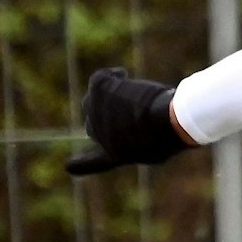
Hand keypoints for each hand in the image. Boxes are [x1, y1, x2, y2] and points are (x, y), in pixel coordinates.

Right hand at [65, 67, 192, 174]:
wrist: (167, 121)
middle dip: (112, 114)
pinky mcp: (99, 91)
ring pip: (98, 99)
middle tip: (135, 107)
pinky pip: (99, 79)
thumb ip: (144, 142)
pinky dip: (110, 76)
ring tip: (136, 92)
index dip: (81, 165)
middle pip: (97, 122)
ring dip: (114, 94)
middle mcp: (99, 136)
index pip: (93, 163)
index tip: (70, 166)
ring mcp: (95, 112)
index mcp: (116, 154)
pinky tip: (123, 75)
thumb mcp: (161, 147)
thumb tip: (145, 126)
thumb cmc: (172, 133)